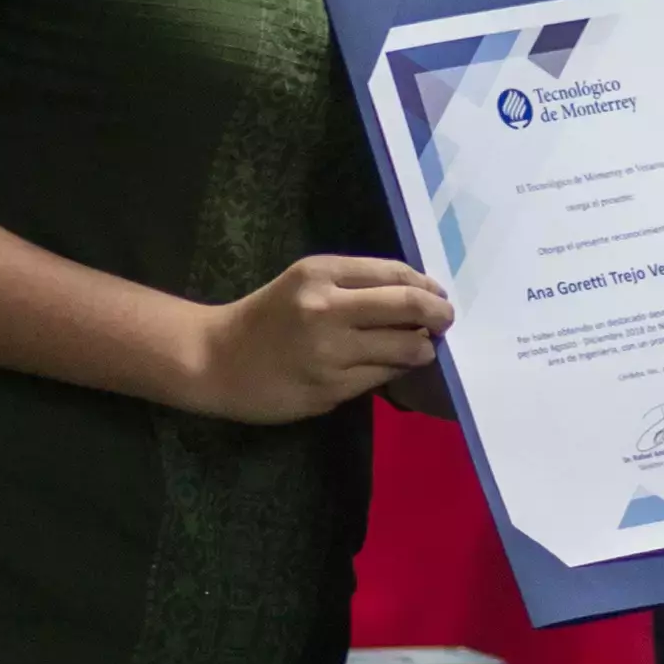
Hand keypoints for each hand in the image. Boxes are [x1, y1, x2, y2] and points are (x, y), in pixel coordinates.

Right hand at [190, 256, 452, 425]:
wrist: (217, 360)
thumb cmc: (267, 317)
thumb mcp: (306, 283)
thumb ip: (356, 284)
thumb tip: (418, 295)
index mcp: (321, 274)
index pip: (396, 275)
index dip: (428, 286)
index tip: (438, 296)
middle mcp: (327, 309)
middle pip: (408, 307)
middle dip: (439, 315)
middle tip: (446, 322)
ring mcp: (329, 353)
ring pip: (403, 348)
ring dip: (421, 349)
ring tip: (420, 348)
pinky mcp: (330, 389)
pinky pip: (382, 378)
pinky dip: (395, 372)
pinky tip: (391, 367)